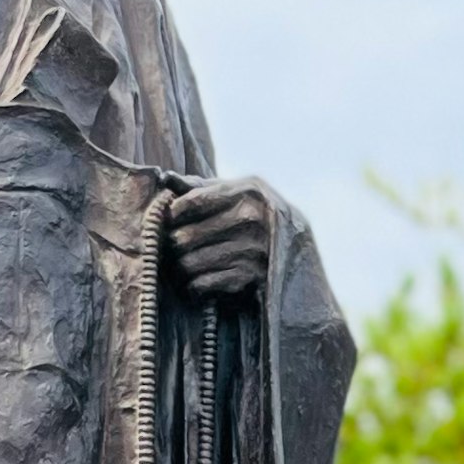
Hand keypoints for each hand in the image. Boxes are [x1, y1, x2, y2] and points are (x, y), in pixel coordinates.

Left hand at [166, 178, 273, 299]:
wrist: (298, 253)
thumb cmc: (257, 218)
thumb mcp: (239, 195)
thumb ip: (202, 187)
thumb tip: (166, 178)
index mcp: (247, 192)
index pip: (192, 202)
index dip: (172, 214)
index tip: (167, 220)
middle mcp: (251, 219)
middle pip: (185, 236)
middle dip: (172, 245)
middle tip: (170, 247)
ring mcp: (252, 250)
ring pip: (189, 263)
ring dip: (180, 268)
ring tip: (182, 265)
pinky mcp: (250, 277)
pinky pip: (202, 284)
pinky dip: (193, 285)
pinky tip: (197, 281)